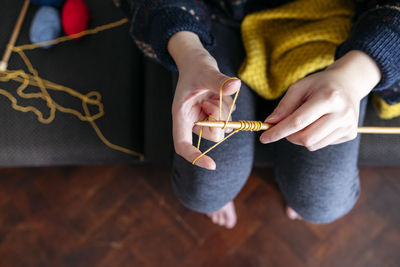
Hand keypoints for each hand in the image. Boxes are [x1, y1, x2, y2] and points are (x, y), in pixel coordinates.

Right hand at [168, 31, 240, 169]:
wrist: (196, 59)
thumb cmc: (194, 66)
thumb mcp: (205, 72)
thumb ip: (219, 81)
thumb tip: (235, 85)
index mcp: (181, 115)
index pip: (183, 145)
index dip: (195, 158)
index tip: (212, 165)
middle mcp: (192, 120)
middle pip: (211, 136)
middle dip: (219, 120)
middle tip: (215, 101)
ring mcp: (204, 118)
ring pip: (223, 127)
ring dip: (225, 112)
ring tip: (216, 94)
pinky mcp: (214, 113)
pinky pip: (229, 118)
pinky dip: (229, 107)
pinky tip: (221, 94)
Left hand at [260, 50, 380, 150]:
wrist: (348, 84)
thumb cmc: (319, 85)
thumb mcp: (299, 87)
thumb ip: (284, 106)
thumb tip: (270, 123)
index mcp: (328, 97)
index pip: (297, 122)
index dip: (278, 131)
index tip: (264, 138)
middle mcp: (342, 113)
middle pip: (305, 138)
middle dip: (289, 137)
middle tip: (284, 128)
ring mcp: (348, 125)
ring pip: (313, 145)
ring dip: (300, 138)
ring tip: (303, 122)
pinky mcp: (350, 134)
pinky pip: (322, 144)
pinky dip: (313, 138)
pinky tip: (318, 124)